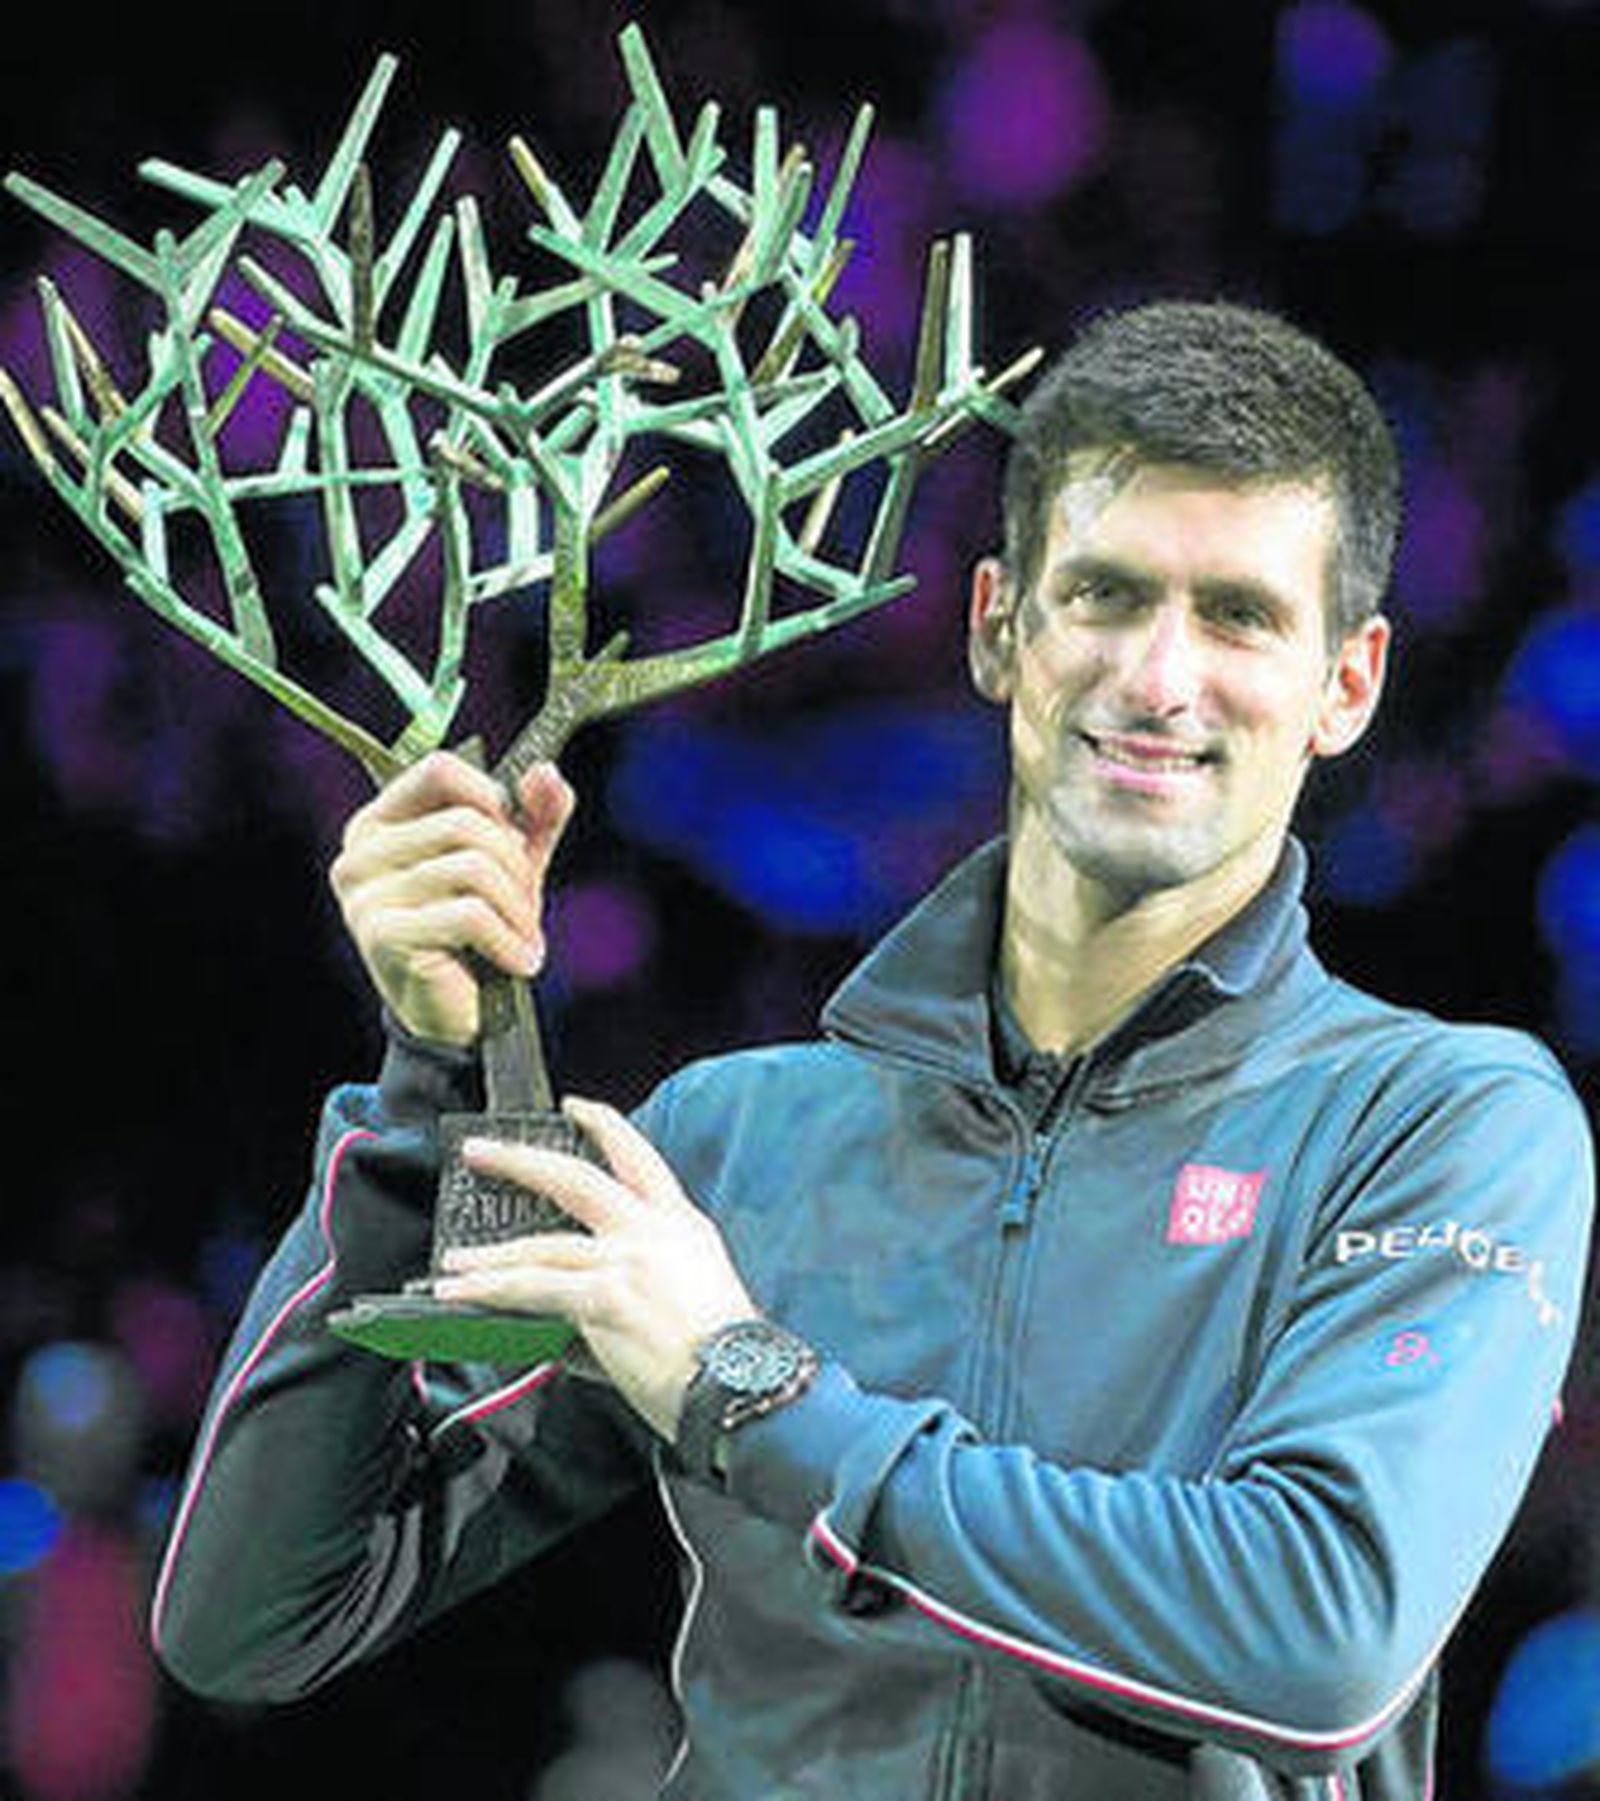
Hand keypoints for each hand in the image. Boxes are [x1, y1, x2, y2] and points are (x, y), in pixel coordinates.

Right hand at [329, 751, 573, 1045]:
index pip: (438, 769)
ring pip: (472, 867)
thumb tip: (546, 773)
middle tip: (526, 908)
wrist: (455, 1017)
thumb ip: (533, 817)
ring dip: (518, 909)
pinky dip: (510, 941)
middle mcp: (359, 853)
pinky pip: (469, 915)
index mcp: (379, 823)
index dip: (491, 795)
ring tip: (523, 939)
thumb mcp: (512, 865)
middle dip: (515, 866)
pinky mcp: (380, 934)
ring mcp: (363, 894)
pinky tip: (518, 962)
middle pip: (465, 821)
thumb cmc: (476, 934)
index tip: (516, 837)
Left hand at [432, 1098, 757, 1441]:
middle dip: (520, 1159)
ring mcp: (625, 1260)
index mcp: (681, 1224)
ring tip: (454, 1262)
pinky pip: (532, 1290)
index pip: (638, 1156)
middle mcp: (651, 1231)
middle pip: (574, 1177)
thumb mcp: (692, 1296)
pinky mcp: (603, 1297)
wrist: (742, 1385)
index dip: (603, 1125)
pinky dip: (490, 1291)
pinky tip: (461, 1294)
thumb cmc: (724, 1356)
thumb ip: (637, 1285)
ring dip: (489, 1255)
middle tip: (480, 1151)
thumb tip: (576, 1313)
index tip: (574, 1107)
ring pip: (541, 1245)